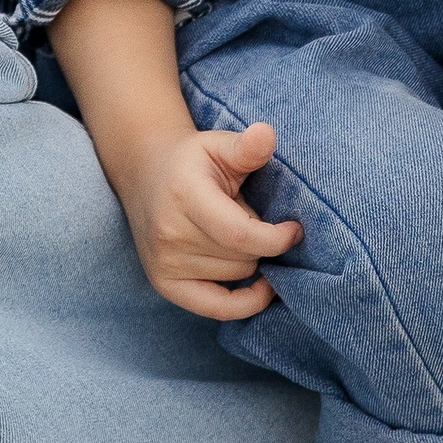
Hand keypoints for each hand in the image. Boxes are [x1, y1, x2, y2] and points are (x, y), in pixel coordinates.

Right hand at [102, 117, 300, 320]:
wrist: (146, 175)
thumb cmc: (194, 161)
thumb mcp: (219, 145)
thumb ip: (247, 147)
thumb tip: (267, 134)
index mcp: (184, 195)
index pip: (240, 235)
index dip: (276, 238)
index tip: (295, 229)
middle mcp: (169, 233)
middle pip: (242, 257)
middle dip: (260, 241)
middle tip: (250, 216)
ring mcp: (164, 262)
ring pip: (236, 275)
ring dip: (248, 258)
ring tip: (232, 231)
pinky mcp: (164, 283)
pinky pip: (217, 308)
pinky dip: (245, 302)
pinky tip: (263, 285)